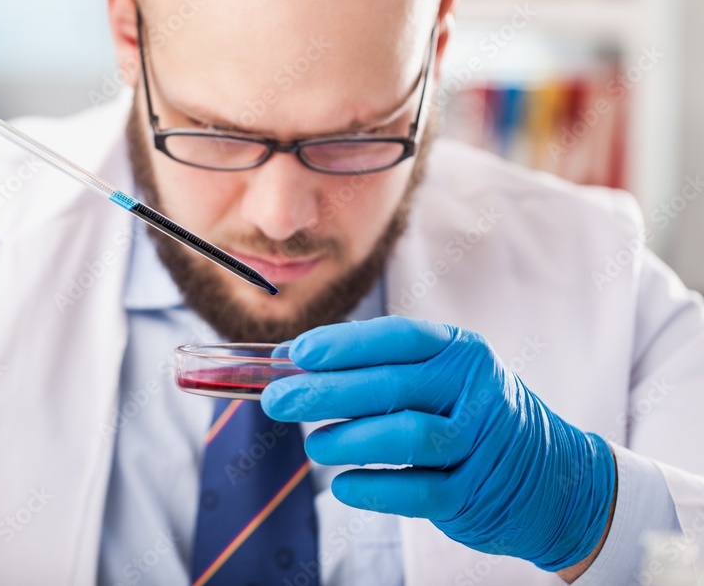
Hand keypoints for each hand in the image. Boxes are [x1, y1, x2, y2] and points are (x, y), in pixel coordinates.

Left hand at [262, 316, 616, 571]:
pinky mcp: (475, 493)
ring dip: (348, 441)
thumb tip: (294, 362)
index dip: (343, 344)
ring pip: (405, 436)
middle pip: (391, 385)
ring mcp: (478, 442)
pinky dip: (374, 489)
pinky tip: (343, 486)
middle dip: (325, 392)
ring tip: (313, 446)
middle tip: (278, 401)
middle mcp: (474, 390)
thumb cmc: (472, 417)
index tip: (296, 353)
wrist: (553, 479)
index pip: (397, 338)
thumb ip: (378, 369)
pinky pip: (416, 491)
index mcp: (460, 352)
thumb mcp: (442, 379)